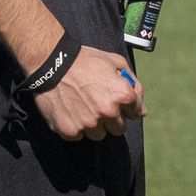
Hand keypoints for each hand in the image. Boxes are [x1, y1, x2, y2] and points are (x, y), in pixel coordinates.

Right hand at [30, 47, 146, 141]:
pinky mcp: (70, 130)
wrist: (52, 62)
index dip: (128, 106)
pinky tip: (71, 110)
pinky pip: (79, 136)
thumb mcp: (115, 61)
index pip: (136, 112)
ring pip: (99, 135)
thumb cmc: (85, 59)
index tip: (117, 101)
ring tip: (83, 106)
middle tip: (99, 105)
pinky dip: (76, 126)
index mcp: (122, 95)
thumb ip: (133, 83)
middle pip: (119, 128)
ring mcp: (89, 123)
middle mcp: (108, 112)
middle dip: (113, 119)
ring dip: (95, 125)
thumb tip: (142, 110)